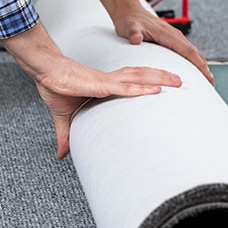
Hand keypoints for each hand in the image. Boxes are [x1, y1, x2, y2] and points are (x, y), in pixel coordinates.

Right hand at [35, 56, 181, 158]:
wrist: (44, 72)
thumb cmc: (55, 88)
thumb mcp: (63, 118)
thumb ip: (66, 135)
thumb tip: (61, 155)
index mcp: (106, 85)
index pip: (133, 81)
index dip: (149, 81)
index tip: (165, 86)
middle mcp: (111, 81)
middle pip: (143, 76)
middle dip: (163, 77)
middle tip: (182, 81)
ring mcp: (107, 82)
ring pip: (139, 78)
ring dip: (160, 79)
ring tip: (178, 81)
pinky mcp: (101, 85)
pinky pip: (125, 87)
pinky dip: (141, 88)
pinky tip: (156, 89)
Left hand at [84, 0, 214, 85]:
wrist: (129, 12)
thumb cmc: (129, 21)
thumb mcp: (129, 28)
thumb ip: (133, 33)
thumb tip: (136, 38)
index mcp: (168, 35)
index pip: (188, 51)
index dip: (198, 65)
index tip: (207, 76)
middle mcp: (174, 35)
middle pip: (195, 53)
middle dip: (204, 68)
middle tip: (212, 85)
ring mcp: (174, 37)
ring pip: (192, 52)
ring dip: (201, 65)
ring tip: (207, 81)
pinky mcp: (171, 39)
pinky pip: (186, 52)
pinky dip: (194, 61)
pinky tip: (195, 70)